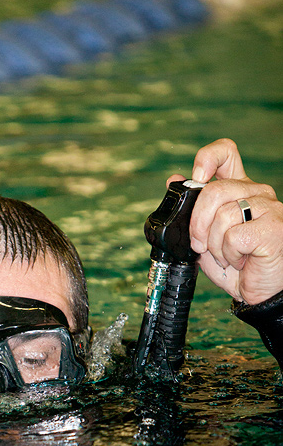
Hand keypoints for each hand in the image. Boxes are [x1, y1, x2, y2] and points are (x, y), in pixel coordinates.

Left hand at [167, 138, 282, 305]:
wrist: (260, 292)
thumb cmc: (237, 265)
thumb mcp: (206, 236)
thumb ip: (192, 210)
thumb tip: (174, 180)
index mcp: (239, 190)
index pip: (226, 153)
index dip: (206, 158)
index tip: (197, 178)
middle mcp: (255, 193)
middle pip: (214, 190)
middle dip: (197, 223)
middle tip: (201, 245)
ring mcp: (267, 207)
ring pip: (222, 215)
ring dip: (215, 245)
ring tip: (226, 256)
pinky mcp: (271, 227)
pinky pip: (234, 236)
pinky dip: (229, 254)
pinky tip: (240, 260)